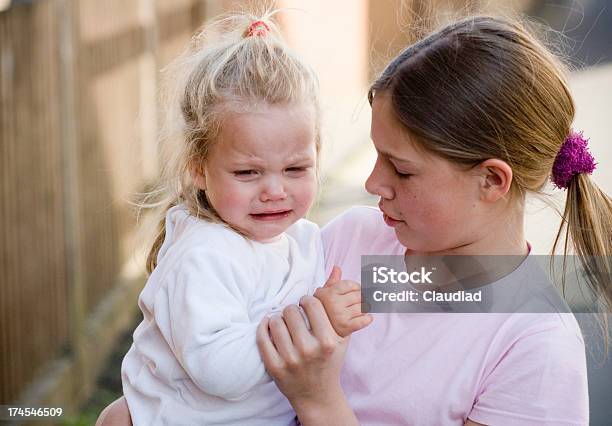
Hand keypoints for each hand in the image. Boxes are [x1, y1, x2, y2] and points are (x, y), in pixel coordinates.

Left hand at [256, 293, 347, 414]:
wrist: (317, 396)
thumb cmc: (330, 361)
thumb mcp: (340, 336)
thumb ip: (337, 304)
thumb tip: (337, 270)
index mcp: (328, 341)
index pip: (312, 304)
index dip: (307, 300)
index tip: (306, 305)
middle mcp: (309, 350)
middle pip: (292, 311)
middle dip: (292, 309)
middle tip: (294, 315)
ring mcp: (290, 360)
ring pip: (276, 322)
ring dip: (278, 318)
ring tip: (284, 321)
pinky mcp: (274, 367)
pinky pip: (262, 338)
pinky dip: (264, 327)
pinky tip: (269, 326)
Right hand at [314, 266, 372, 336]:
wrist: (318, 331)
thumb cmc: (323, 309)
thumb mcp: (323, 294)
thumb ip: (332, 281)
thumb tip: (337, 267)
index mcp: (329, 293)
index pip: (351, 285)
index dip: (357, 287)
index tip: (356, 291)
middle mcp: (334, 303)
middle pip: (359, 295)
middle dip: (362, 297)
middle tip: (359, 301)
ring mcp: (340, 315)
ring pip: (363, 307)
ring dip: (365, 308)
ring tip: (359, 310)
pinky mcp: (346, 327)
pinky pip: (364, 320)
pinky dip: (368, 319)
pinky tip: (365, 318)